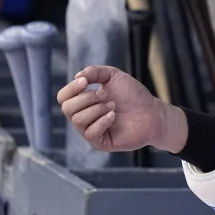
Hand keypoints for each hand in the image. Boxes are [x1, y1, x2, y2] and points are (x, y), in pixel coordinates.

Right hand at [56, 65, 186, 153]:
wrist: (151, 112)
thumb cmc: (133, 95)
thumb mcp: (113, 76)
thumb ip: (94, 72)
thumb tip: (77, 76)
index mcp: (83, 101)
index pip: (63, 97)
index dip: (71, 89)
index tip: (85, 82)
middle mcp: (84, 117)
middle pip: (67, 109)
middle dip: (86, 98)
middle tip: (105, 95)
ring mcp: (91, 131)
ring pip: (78, 120)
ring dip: (97, 109)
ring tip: (113, 106)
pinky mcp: (100, 143)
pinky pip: (90, 133)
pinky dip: (102, 121)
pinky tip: (114, 116)